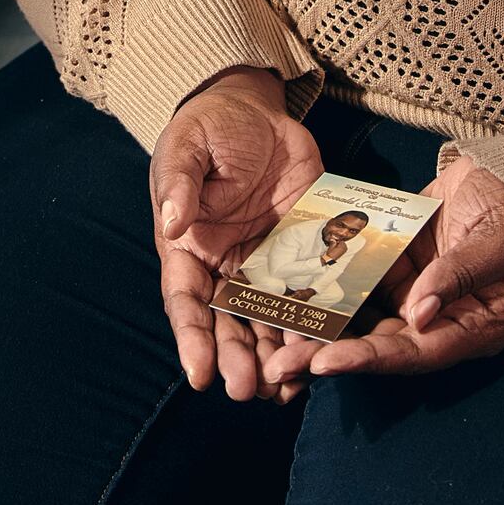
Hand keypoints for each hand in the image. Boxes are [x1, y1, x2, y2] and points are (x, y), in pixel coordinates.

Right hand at [150, 65, 319, 404]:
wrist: (253, 113)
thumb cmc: (206, 132)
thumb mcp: (185, 151)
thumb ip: (180, 185)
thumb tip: (174, 221)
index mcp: (188, 252)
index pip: (187, 303)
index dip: (192, 340)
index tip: (199, 376)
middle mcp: (226, 269)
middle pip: (231, 324)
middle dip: (238, 360)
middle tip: (249, 391)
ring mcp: (268, 265)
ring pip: (271, 320)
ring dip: (278, 355)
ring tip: (288, 388)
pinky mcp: (306, 253)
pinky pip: (313, 292)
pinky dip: (319, 323)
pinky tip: (328, 350)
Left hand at [261, 154, 503, 382]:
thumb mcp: (499, 242)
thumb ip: (459, 274)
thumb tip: (420, 313)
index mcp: (473, 327)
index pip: (416, 352)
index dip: (370, 359)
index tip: (325, 363)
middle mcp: (438, 319)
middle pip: (379, 344)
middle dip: (329, 353)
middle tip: (278, 364)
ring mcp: (416, 293)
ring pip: (362, 316)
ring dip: (320, 323)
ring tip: (272, 328)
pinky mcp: (401, 265)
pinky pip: (360, 276)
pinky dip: (329, 281)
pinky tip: (289, 282)